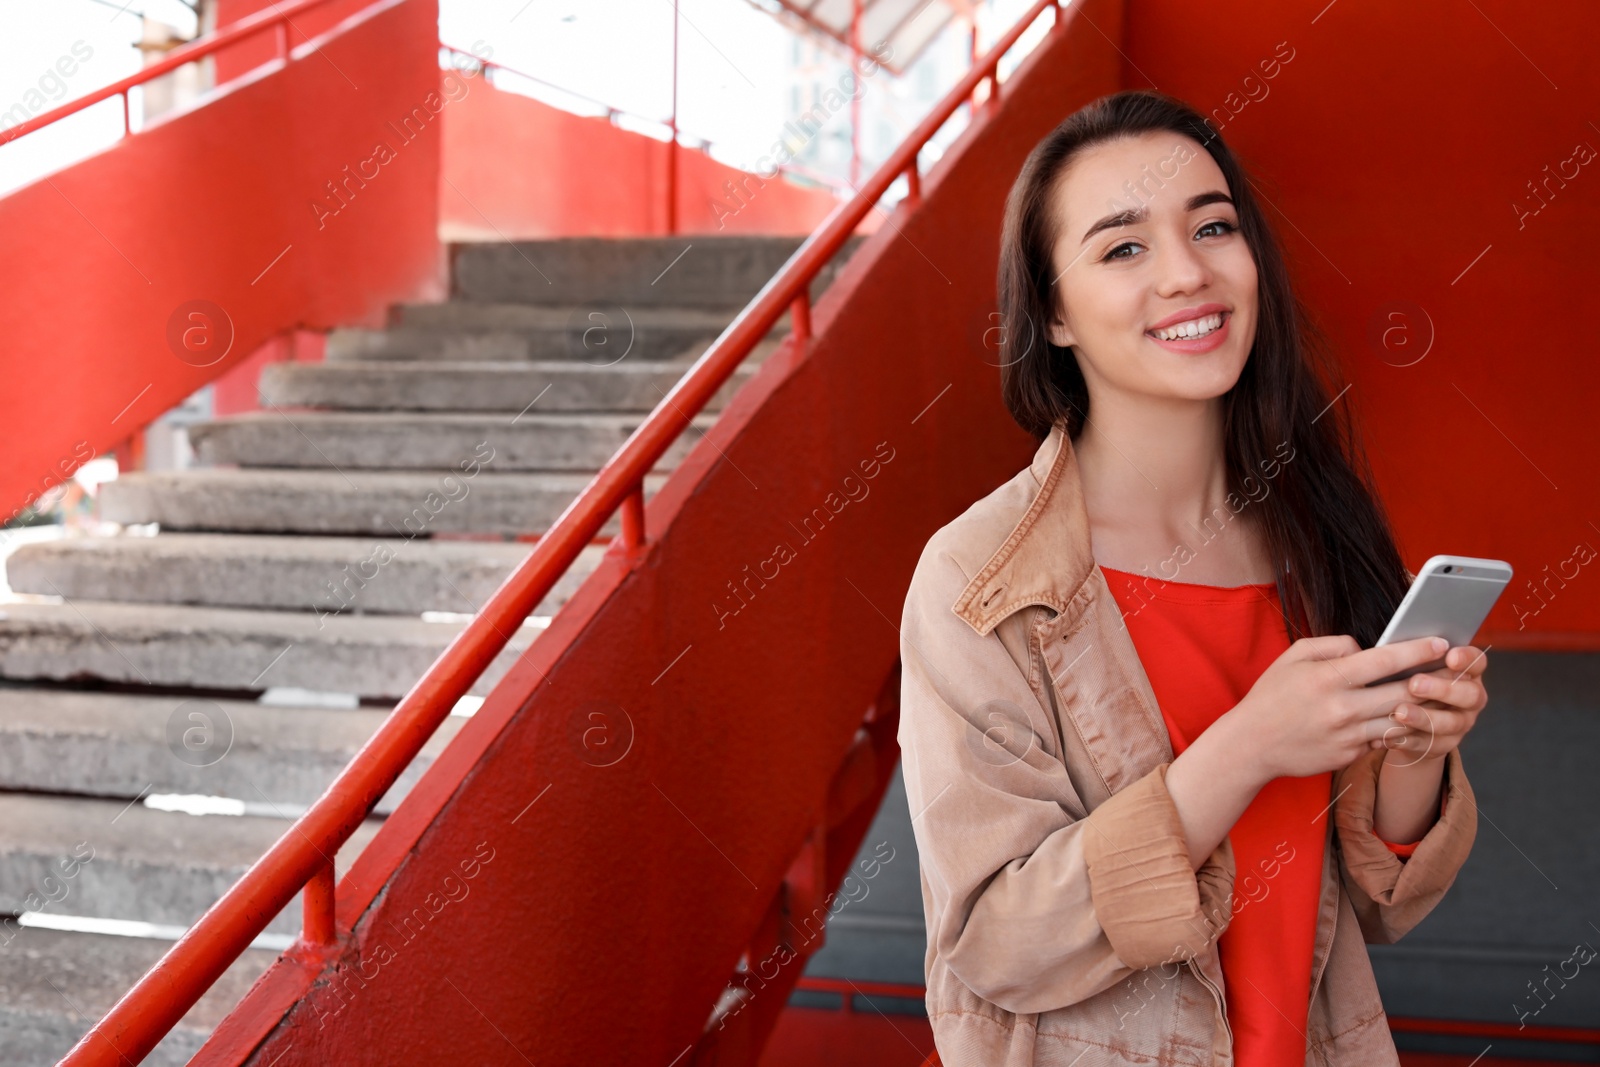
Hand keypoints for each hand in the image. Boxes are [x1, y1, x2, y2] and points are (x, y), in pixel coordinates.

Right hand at [1228, 634, 1454, 782]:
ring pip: (1401, 719)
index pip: (1384, 660)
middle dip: (1434, 679)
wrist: (1252, 744)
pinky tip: (1411, 717)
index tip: (1441, 642)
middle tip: (1456, 669)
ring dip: (1425, 707)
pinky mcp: (1350, 755)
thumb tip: (1366, 648)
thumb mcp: (1293, 657)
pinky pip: (1384, 739)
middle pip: (1404, 692)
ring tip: (1443, 695)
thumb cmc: (1272, 695)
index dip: (1417, 650)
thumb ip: (1333, 646)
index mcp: (1328, 678)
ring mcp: (1348, 735)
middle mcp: (1342, 708)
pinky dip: (1399, 728)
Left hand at [1365, 644, 1488, 763]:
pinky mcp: (1444, 745)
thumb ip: (1402, 655)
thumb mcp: (1408, 665)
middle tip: (1414, 684)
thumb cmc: (1407, 679)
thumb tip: (1363, 643)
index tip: (1449, 656)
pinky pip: (1430, 745)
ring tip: (1399, 712)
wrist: (1408, 719)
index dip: (1467, 659)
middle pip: (1470, 694)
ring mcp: (1461, 723)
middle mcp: (1471, 698)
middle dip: (1442, 689)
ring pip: (1450, 723)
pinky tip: (1388, 736)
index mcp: (1467, 672)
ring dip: (1424, 717)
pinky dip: (1408, 740)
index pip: (1477, 662)